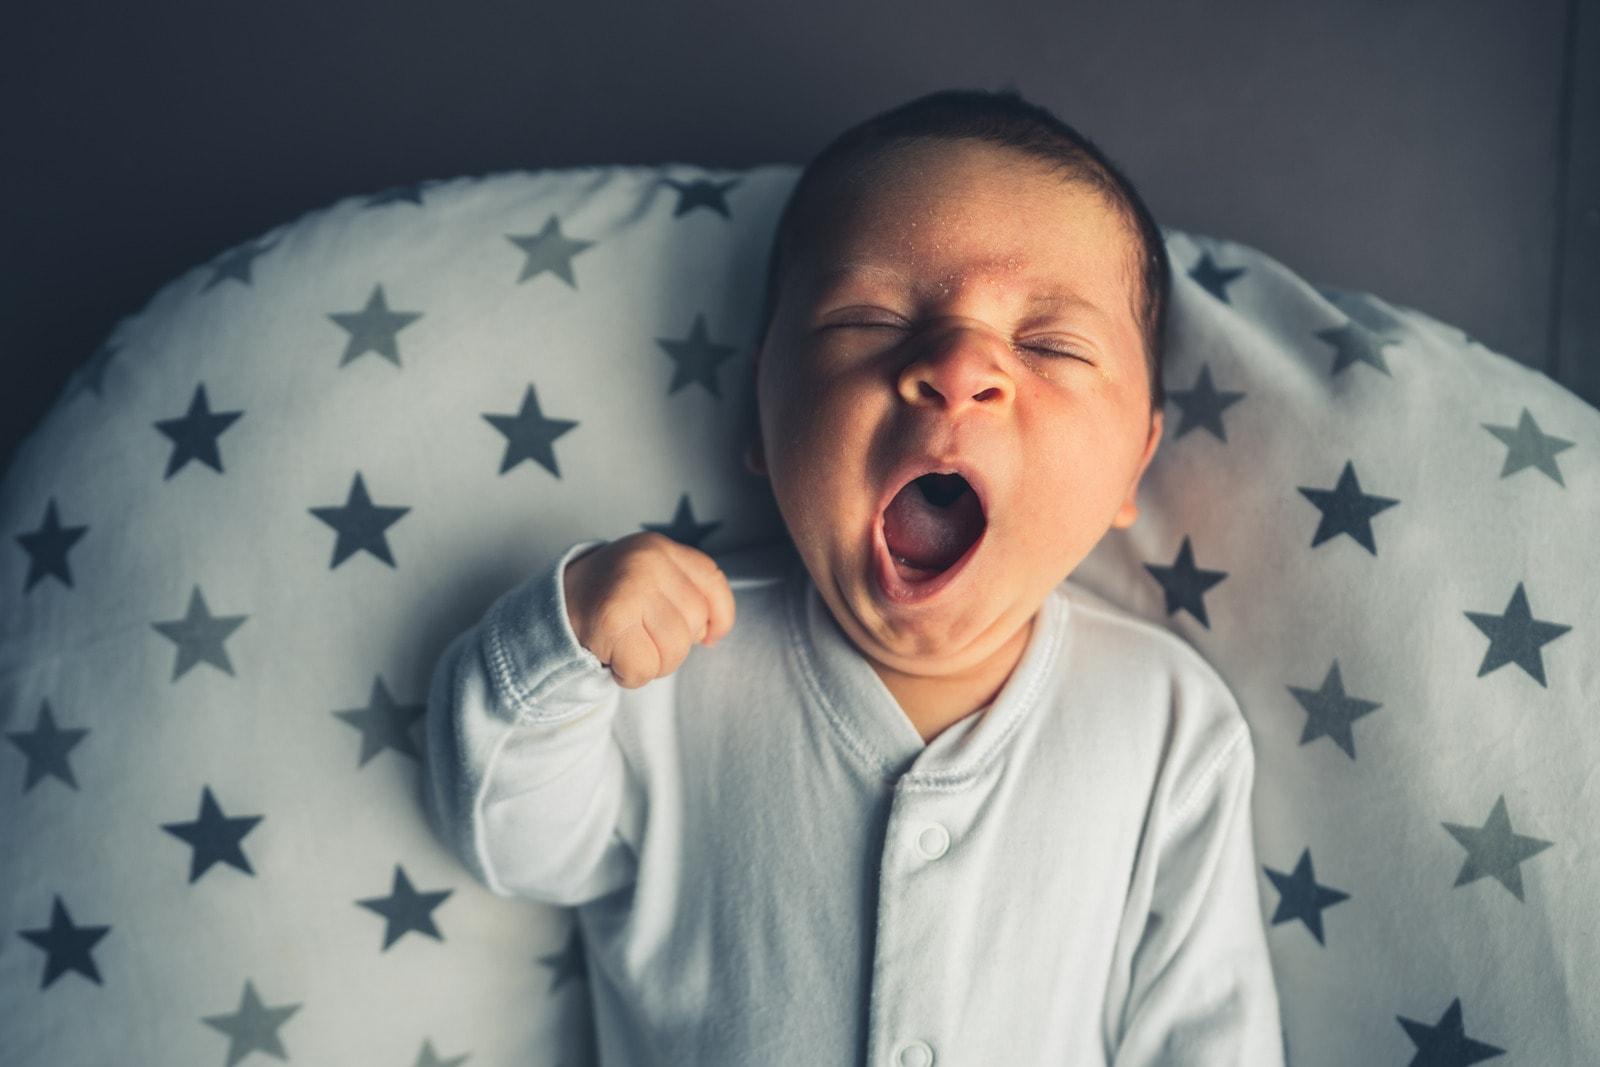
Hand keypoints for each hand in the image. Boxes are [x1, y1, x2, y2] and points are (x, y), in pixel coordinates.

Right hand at [561, 532, 735, 688]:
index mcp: (659, 548)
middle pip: (695, 623)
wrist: (547, 610)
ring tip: (627, 648)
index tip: (709, 636)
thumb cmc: (606, 600)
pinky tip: (613, 658)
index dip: (720, 616)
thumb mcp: (646, 577)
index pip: (713, 582)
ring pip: (674, 650)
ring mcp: (629, 588)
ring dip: (653, 663)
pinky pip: (645, 668)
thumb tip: (713, 633)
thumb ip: (683, 592)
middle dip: (675, 646)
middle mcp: (647, 561)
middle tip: (643, 640)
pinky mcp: (610, 621)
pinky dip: (630, 675)